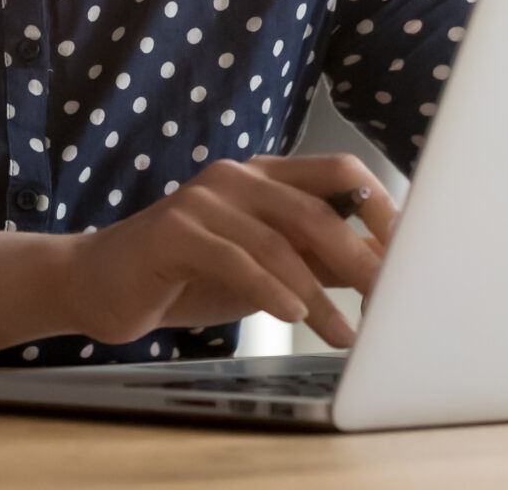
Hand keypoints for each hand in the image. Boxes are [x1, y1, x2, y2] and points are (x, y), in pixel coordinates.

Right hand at [53, 154, 397, 348]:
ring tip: (343, 334)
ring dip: (319, 296)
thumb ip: (312, 258)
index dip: (380, 208)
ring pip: (280, 243)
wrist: (98, 282)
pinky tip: (293, 315)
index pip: (340, 172)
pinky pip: (236, 259)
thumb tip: (378, 266)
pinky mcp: (174, 231)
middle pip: (317, 209)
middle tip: (389, 299)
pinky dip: (271, 290)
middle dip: (360, 258)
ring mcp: (203, 200)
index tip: (410, 254)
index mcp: (264, 175)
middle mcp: (237, 177)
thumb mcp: (261, 266)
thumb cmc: (185, 274)